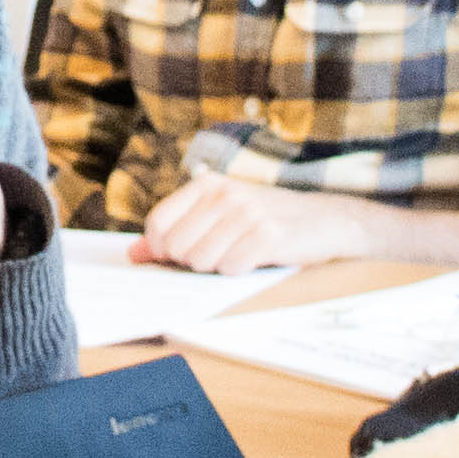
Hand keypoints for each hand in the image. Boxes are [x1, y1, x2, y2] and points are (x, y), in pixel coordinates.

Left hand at [135, 174, 448, 275]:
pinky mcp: (268, 235)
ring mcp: (247, 213)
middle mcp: (225, 194)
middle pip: (176, 247)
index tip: (176, 258)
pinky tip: (255, 260)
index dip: (160, 250)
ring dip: (217, 268)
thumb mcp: (218, 218)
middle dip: (191, 263)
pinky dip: (239, 272)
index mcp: (207, 185)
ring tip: (238, 255)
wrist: (325, 221)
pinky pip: (231, 268)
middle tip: (219, 256)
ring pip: (201, 261)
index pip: (157, 225)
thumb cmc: (264, 221)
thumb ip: (174, 234)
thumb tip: (133, 256)